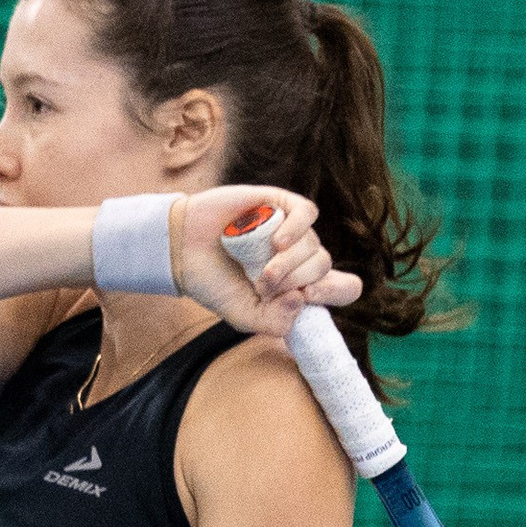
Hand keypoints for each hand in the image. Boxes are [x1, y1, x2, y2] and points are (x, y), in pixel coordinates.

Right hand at [169, 184, 362, 338]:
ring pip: (314, 244)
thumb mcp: (242, 315)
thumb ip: (273, 321)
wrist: (181, 250)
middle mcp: (299, 257)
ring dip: (289, 264)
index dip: (339, 291)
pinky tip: (277, 242)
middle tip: (263, 286)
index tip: (308, 297)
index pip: (344, 287)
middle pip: (324, 268)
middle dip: (297, 281)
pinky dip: (297, 229)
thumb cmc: (212, 283)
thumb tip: (302, 299)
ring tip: (259, 271)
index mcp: (298, 284)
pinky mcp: (279, 204)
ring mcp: (291, 230)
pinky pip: (307, 213)